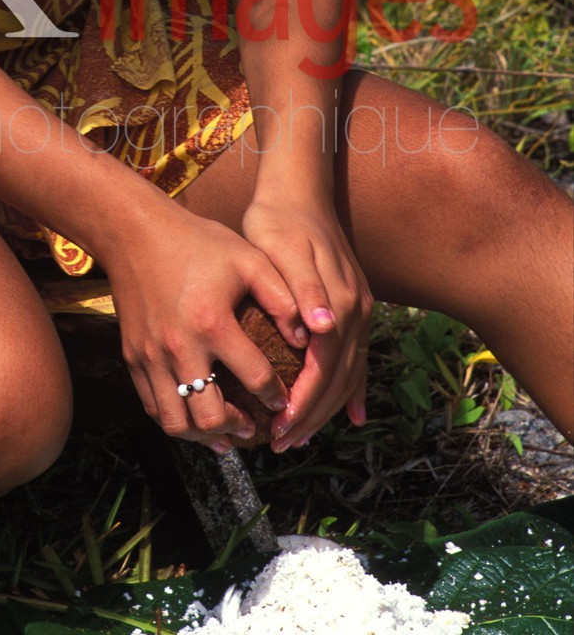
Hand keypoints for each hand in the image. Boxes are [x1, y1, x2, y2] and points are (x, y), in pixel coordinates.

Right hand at [105, 198, 310, 449]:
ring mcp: (151, 356)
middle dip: (239, 429)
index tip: (285, 399)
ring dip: (205, 435)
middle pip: (210, 417)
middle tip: (255, 426)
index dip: (277, 396)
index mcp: (212, 323)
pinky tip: (194, 416)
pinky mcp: (133, 357)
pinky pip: (154, 406)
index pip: (255, 378)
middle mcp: (179, 347)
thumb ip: (282, 296)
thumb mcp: (248, 258)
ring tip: (226, 431)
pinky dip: (176, 420)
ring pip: (176, 423)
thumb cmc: (197, 242)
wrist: (134, 233)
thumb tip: (309, 335)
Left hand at [240, 196, 371, 449]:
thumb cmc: (279, 221)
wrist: (300, 191)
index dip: (301, 403)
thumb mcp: (280, 249)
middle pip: (336, 379)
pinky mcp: (354, 308)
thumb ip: (303, 290)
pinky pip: (356, 359)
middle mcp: (355, 313)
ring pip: (347, 374)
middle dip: (310, 416)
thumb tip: (323, 330)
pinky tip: (350, 414)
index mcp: (338, 304)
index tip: (277, 429)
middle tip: (280, 443)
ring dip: (326, 409)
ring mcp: (359, 312)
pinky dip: (351, 389)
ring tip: (298, 435)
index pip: (321, 369)